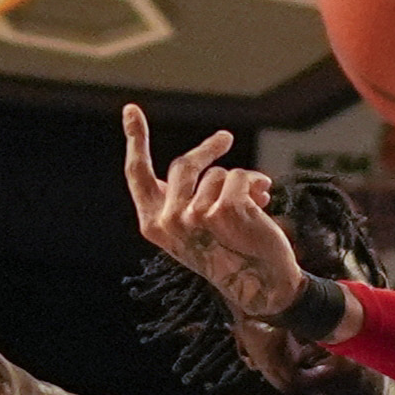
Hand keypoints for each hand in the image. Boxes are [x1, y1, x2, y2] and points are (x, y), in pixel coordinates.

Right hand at [122, 104, 302, 320]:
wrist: (261, 285)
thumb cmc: (227, 254)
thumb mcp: (193, 230)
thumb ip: (181, 201)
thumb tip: (193, 165)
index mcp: (153, 224)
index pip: (138, 174)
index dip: (135, 139)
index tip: (131, 109)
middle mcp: (169, 221)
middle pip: (184, 164)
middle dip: (209, 149)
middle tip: (225, 138)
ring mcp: (195, 216)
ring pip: (217, 174)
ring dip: (241, 183)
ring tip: (254, 202)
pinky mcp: (223, 210)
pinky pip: (239, 176)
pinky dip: (255, 184)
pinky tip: (262, 201)